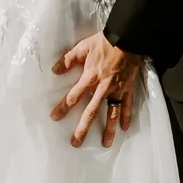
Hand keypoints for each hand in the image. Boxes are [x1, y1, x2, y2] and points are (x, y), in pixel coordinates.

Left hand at [51, 31, 143, 149]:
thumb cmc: (104, 42)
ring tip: (105, 144)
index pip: (74, 97)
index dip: (63, 108)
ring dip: (108, 130)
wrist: (127, 38)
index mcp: (90, 78)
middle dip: (83, 129)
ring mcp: (117, 90)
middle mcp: (103, 88)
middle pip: (91, 112)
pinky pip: (127, 105)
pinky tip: (125, 128)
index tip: (55, 117)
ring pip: (111, 114)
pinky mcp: (128, 88)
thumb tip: (54, 70)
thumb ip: (68, 59)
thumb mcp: (83, 47)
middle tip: (76, 142)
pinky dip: (126, 117)